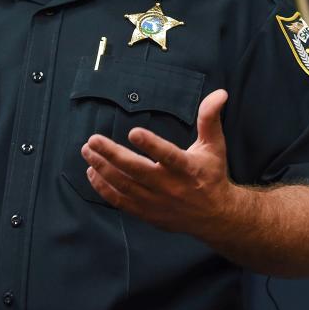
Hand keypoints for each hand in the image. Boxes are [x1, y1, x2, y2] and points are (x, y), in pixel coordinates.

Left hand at [82, 89, 237, 236]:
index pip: (168, 155)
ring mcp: (156, 201)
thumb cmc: (212, 175)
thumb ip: (210, 118)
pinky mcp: (147, 212)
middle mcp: (170, 186)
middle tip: (93, 140)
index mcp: (187, 168)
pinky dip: (104, 188)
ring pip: (124, 185)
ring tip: (88, 151)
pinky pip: (120, 201)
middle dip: (112, 154)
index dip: (151, 144)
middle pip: (136, 170)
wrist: (215, 216)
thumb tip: (219, 93)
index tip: (133, 132)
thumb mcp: (215, 145)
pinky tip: (92, 172)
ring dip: (103, 168)